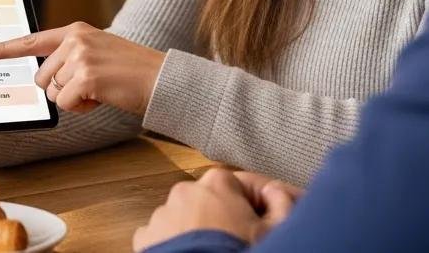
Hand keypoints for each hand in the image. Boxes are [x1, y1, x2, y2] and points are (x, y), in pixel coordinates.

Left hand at [0, 22, 164, 115]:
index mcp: (76, 31)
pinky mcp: (86, 76)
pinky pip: (65, 103)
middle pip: (41, 77)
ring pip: (52, 92)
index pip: (32, 40)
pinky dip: (81, 108)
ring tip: (99, 90)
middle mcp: (75, 39)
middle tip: (89, 86)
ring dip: (72, 99)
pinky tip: (100, 98)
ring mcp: (80, 56)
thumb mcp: (98, 52)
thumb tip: (44, 77)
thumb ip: (71, 56)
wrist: (160, 78)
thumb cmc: (129, 71)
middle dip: (60, 89)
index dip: (4, 48)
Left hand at [132, 169, 299, 250]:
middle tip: (243, 241)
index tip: (273, 221)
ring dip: (201, 232)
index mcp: (218, 182)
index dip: (265, 206)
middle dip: (229, 219)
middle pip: (215, 203)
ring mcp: (162, 214)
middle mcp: (185, 191)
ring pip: (188, 220)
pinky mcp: (146, 239)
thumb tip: (276, 193)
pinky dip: (178, 246)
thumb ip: (281, 202)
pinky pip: (166, 238)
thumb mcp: (276, 229)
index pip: (247, 187)